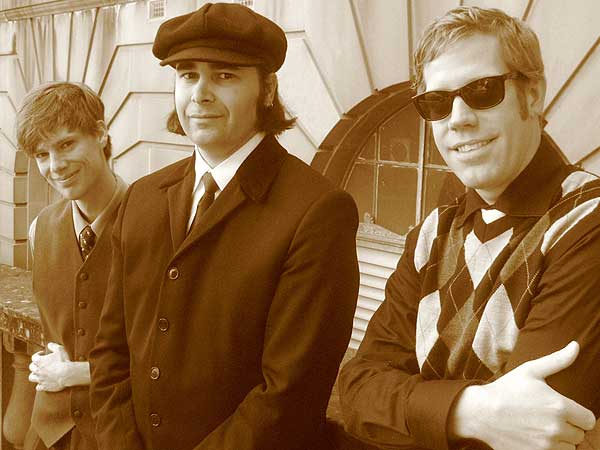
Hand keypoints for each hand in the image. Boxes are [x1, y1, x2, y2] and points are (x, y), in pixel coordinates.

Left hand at [28, 342, 71, 391]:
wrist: (67, 374)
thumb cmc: (63, 361)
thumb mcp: (59, 349)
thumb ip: (53, 346)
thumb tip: (49, 344)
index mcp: (39, 361)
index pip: (34, 357)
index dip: (38, 354)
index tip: (43, 354)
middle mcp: (37, 370)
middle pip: (31, 367)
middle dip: (36, 365)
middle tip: (42, 364)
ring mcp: (40, 379)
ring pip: (32, 377)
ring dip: (35, 375)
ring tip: (40, 374)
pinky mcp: (44, 386)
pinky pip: (38, 387)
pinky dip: (40, 385)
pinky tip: (44, 382)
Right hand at [451, 341, 595, 449]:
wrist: (480, 413)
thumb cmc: (506, 389)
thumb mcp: (530, 371)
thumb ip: (558, 360)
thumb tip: (576, 346)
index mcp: (559, 406)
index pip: (589, 420)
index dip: (580, 416)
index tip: (567, 412)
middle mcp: (556, 428)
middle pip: (579, 435)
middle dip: (569, 428)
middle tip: (550, 418)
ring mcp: (546, 445)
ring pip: (569, 448)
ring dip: (561, 441)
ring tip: (543, 429)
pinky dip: (550, 449)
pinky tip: (537, 438)